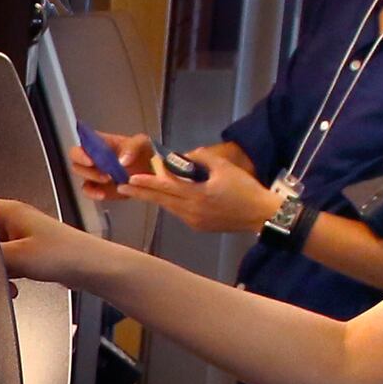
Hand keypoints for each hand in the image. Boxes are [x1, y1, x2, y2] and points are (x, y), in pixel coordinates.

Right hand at [0, 196, 148, 295]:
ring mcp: (20, 237)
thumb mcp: (16, 256)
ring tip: (2, 278)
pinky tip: (11, 285)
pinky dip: (4, 275)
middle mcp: (13, 220)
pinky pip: (5, 262)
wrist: (92, 269)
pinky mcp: (27, 253)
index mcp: (8, 211)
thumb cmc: (65, 254)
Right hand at [70, 130, 156, 207]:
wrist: (152, 173)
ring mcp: (95, 174)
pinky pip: (89, 192)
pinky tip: (103, 194)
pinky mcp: (99, 188)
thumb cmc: (144, 153)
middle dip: (87, 169)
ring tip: (108, 180)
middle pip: (76, 162)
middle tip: (104, 172)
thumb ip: (132, 147)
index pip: (83, 144)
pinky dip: (93, 194)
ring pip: (82, 177)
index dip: (82, 152)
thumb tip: (122, 160)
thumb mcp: (142, 143)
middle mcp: (94, 157)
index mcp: (102, 143)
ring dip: (92, 179)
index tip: (90, 159)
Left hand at [133, 145, 282, 236]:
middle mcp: (191, 211)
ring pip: (169, 208)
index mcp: (197, 196)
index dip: (147, 184)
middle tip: (121, 188)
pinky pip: (179, 213)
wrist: (261, 215)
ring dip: (155, 198)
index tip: (130, 180)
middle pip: (162, 201)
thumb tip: (185, 156)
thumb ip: (203, 159)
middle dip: (141, 194)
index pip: (166, 188)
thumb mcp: (225, 168)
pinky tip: (165, 198)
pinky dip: (170, 204)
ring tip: (139, 190)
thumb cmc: (245, 189)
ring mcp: (194, 222)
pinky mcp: (199, 227)